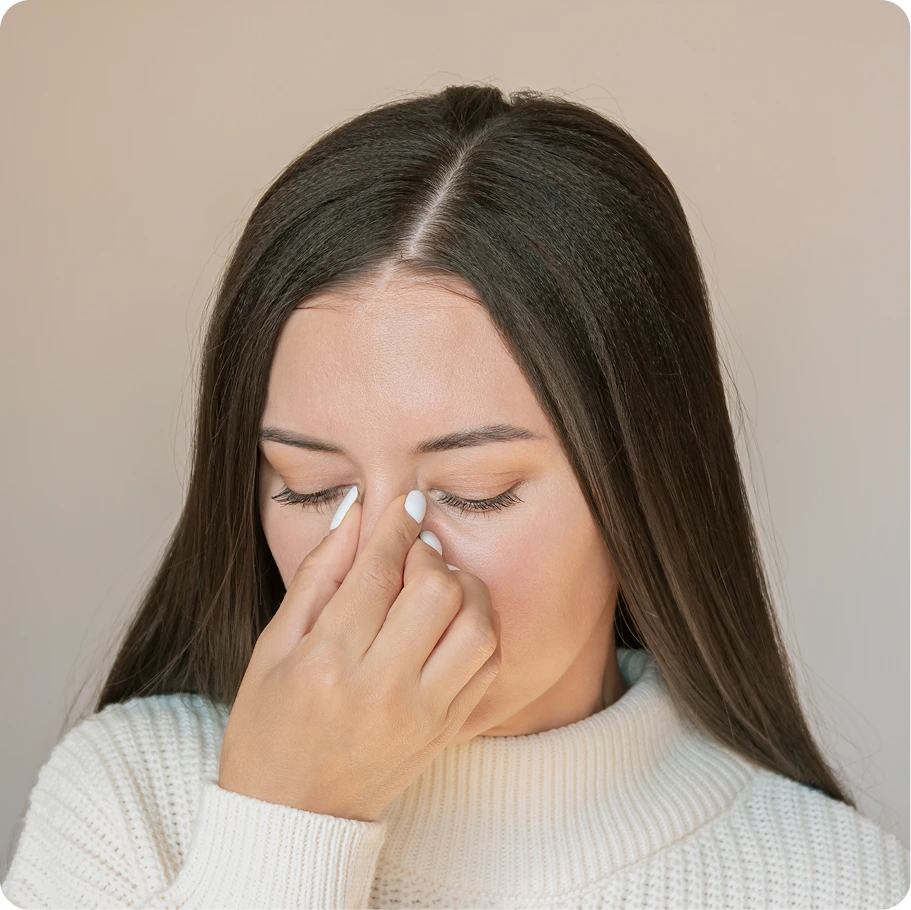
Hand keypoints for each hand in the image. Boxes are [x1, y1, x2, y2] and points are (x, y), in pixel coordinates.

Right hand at [218, 487, 501, 822]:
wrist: (291, 820)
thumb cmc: (268, 730)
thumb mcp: (272, 647)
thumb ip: (318, 576)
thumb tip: (356, 515)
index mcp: (326, 663)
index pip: (377, 572)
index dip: (396, 525)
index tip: (407, 501)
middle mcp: (380, 689)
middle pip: (437, 591)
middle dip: (430, 555)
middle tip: (412, 554)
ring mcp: (421, 715)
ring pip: (477, 626)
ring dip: (465, 589)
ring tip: (437, 586)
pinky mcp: (446, 732)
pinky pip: (489, 666)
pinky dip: (481, 630)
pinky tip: (452, 623)